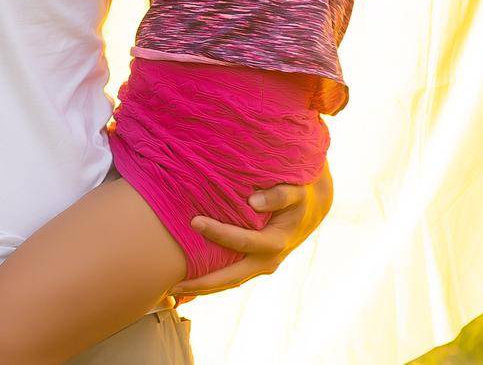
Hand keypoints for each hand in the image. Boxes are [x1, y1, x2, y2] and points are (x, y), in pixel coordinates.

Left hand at [170, 164, 333, 297]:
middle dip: (201, 283)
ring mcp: (260, 267)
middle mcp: (267, 261)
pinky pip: (229, 277)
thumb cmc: (300, 195)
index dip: (218, 233)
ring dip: (202, 288)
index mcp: (275, 242)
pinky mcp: (254, 266)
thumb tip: (252, 201)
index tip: (194, 222)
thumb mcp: (296, 191)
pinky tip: (188, 286)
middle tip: (172, 285)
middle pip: (230, 278)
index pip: (242, 241)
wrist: (311, 208)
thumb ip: (278, 194)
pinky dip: (210, 282)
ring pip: (228, 282)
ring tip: (172, 292)